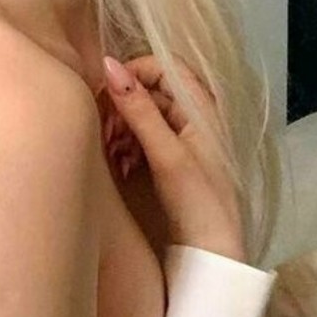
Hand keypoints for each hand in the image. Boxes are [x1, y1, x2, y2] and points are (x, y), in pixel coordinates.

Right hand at [101, 52, 245, 261]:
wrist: (212, 252)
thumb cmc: (197, 201)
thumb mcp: (165, 153)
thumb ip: (138, 109)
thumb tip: (109, 64)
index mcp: (203, 107)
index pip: (165, 66)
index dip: (135, 72)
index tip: (109, 92)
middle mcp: (195, 117)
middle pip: (150, 91)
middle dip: (122, 106)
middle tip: (104, 131)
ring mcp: (184, 139)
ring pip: (143, 116)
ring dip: (121, 128)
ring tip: (110, 153)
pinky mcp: (173, 160)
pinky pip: (144, 139)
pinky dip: (127, 147)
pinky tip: (119, 166)